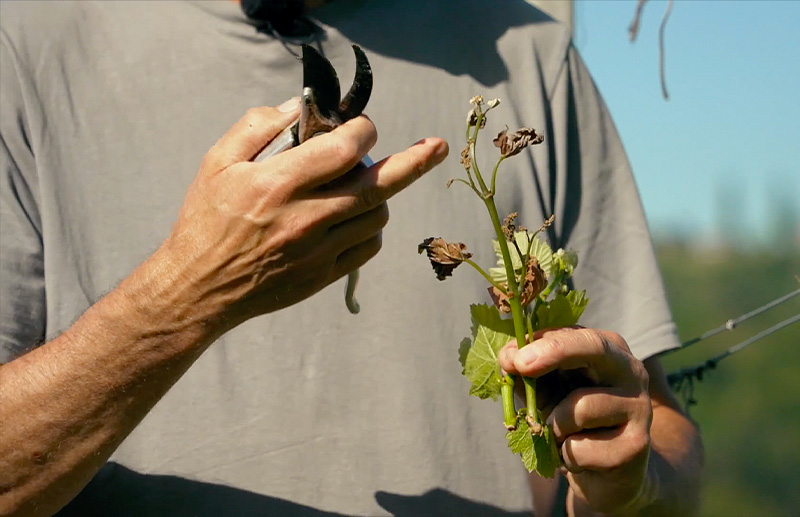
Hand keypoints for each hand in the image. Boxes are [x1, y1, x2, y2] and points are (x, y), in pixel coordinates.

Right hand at [160, 99, 448, 330]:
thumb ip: (258, 127)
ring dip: (382, 194)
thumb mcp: (218, 163)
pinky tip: (358, 219)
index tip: (362, 127)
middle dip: (415, 160)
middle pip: (379, 184)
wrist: (199, 288)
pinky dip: (372, 228)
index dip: (363, 130)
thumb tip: (299, 108)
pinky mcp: (324, 275)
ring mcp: (319, 250)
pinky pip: (368, 248)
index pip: (346, 148)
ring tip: (365, 185)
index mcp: (281, 183)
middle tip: (437, 146)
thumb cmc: (205, 221)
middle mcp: (307, 216)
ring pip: (378, 216)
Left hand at [498, 327, 653, 514]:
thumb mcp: (545, 393)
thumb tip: (507, 357)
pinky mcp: (636, 444)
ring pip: (580, 408)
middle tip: (520, 365)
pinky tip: (580, 460)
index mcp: (608, 350)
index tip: (514, 357)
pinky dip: (566, 457)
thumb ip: (526, 373)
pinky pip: (581, 448)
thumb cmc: (569, 423)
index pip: (576, 334)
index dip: (544, 342)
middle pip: (594, 348)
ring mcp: (640, 406)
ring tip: (561, 438)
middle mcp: (631, 371)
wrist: (603, 475)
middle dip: (554, 351)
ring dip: (554, 428)